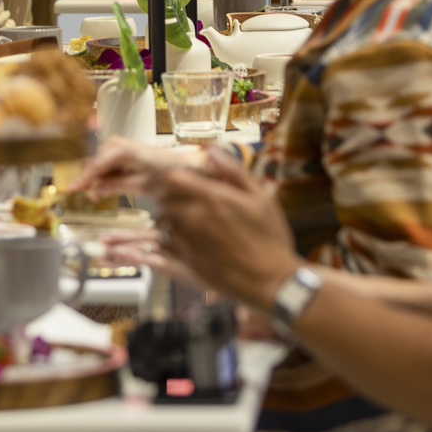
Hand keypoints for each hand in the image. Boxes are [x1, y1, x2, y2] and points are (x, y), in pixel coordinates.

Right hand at [73, 137, 200, 198]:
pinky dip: (103, 177)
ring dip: (97, 180)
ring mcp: (116, 146)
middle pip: (93, 164)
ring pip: (96, 165)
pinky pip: (103, 165)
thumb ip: (115, 186)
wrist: (182, 166)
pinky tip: (110, 186)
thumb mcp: (142, 185)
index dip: (82, 179)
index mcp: (123, 150)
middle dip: (90, 181)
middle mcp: (116, 144)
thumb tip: (94, 191)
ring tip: (105, 194)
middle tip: (95, 198)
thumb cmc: (167, 174)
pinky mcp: (118, 151)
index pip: (96, 165)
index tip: (70, 189)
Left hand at [141, 149, 299, 309]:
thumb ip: (234, 171)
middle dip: (171, 196)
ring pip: (163, 224)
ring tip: (184, 222)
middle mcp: (194, 219)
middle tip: (184, 198)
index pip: (173, 178)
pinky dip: (159, 245)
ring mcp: (187, 243)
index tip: (183, 178)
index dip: (175, 176)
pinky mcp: (186, 265)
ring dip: (169, 220)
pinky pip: (162, 250)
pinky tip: (161, 246)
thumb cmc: (271, 238)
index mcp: (212, 199)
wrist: (272, 282)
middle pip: (164, 199)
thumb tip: (212, 149)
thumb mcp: (262, 198)